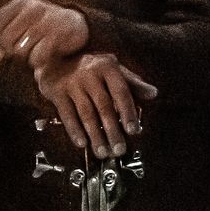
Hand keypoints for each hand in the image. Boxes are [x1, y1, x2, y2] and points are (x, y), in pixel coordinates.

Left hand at [0, 0, 89, 70]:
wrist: (77, 27)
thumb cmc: (44, 27)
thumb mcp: (21, 25)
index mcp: (22, 1)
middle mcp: (34, 7)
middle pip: (7, 38)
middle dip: (11, 52)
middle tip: (21, 55)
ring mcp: (48, 20)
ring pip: (22, 48)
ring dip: (25, 57)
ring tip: (33, 55)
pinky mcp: (60, 35)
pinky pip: (38, 55)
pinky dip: (37, 61)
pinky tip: (43, 58)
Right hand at [35, 52, 157, 158]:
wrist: (55, 58)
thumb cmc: (90, 68)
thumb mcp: (113, 69)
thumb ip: (133, 83)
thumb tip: (153, 94)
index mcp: (108, 68)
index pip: (121, 92)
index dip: (128, 112)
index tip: (133, 131)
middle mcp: (90, 75)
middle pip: (104, 106)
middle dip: (112, 130)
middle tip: (119, 149)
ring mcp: (72, 83)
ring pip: (86, 113)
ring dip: (95, 135)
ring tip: (103, 152)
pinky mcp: (57, 92)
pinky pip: (67, 114)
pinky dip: (74, 130)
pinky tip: (82, 143)